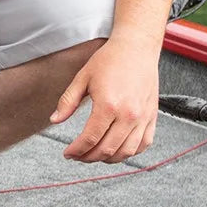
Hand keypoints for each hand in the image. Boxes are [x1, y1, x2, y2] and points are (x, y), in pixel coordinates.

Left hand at [50, 36, 158, 162]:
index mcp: (108, 105)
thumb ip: (67, 102)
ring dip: (108, 159)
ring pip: (126, 152)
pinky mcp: (152, 117)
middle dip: (88, 157)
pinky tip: (117, 149)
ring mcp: (143, 117)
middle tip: (78, 155)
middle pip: (107, 150)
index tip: (68, 153)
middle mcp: (128, 115)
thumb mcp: (83, 78)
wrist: (137, 47)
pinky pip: (143, 144)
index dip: (76, 150)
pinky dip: (130, 152)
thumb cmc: (111, 59)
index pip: (90, 139)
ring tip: (95, 154)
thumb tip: (54, 120)